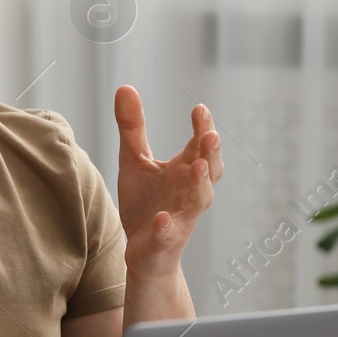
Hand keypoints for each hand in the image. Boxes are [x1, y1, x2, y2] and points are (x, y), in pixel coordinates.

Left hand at [114, 87, 222, 278]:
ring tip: (198, 167)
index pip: (201, 144)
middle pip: (210, 169)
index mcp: (186, 169)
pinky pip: (169, 234)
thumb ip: (133, 127)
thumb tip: (125, 87)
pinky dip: (167, 227)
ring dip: (201, 184)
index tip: (199, 109)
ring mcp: (181, 216)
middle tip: (211, 135)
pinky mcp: (165, 240)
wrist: (143, 250)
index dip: (203, 128)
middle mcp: (190, 191)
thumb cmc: (146, 202)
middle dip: (212, 152)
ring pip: (199, 200)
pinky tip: (161, 218)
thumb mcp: (135, 160)